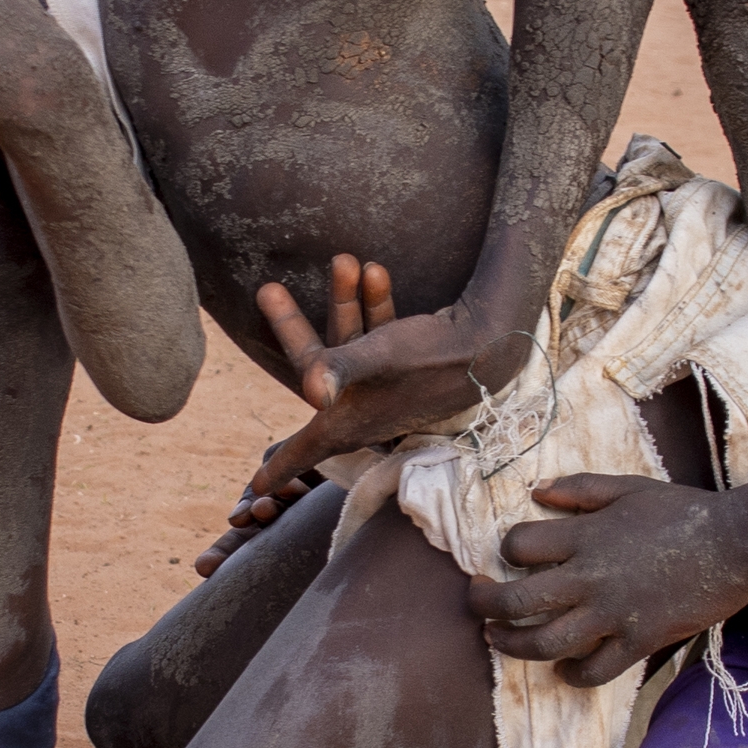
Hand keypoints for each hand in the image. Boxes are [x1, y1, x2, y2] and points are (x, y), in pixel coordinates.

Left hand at [195, 257, 401, 572]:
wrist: (492, 343)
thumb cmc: (432, 357)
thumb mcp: (380, 357)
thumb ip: (341, 369)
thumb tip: (312, 391)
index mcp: (347, 422)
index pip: (301, 451)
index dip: (277, 468)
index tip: (256, 489)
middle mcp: (361, 411)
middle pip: (313, 370)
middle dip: (292, 325)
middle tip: (267, 289)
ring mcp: (381, 391)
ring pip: (347, 345)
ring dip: (344, 302)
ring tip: (346, 258)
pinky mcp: (402, 370)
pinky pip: (375, 339)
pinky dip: (373, 308)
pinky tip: (375, 270)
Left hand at [470, 473, 747, 685]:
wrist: (737, 543)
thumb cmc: (684, 511)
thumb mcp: (628, 487)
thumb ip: (579, 489)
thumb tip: (534, 491)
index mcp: (586, 536)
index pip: (519, 546)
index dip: (507, 550)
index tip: (512, 556)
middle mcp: (591, 578)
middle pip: (517, 601)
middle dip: (485, 606)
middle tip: (477, 603)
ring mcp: (613, 615)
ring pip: (544, 642)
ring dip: (512, 646)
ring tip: (498, 641)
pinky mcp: (638, 642)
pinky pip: (594, 671)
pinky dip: (571, 675)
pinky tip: (563, 669)